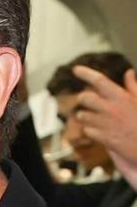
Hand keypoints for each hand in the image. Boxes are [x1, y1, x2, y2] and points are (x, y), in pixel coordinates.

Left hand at [73, 65, 136, 187]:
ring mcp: (105, 123)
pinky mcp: (102, 138)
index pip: (100, 80)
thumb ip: (133, 87)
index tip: (76, 69)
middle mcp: (110, 108)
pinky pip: (86, 130)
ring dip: (86, 116)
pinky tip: (101, 131)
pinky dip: (91, 131)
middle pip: (84, 97)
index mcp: (121, 97)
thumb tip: (129, 73)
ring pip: (82, 115)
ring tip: (97, 119)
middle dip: (84, 99)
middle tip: (88, 102)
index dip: (86, 73)